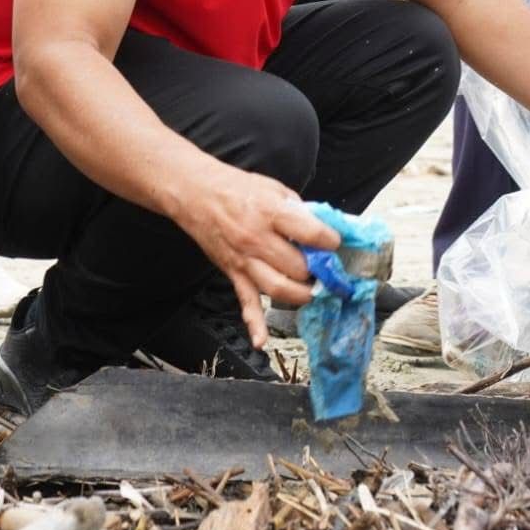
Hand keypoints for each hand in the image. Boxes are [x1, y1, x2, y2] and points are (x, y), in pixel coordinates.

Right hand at [167, 164, 340, 346]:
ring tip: (313, 291)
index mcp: (271, 213)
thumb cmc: (237, 188)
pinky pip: (245, 302)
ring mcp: (244, 259)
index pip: (311, 234)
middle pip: (298, 267)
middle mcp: (257, 239)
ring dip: (301, 295)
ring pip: (278, 289)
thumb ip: (299, 210)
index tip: (335, 243)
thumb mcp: (274, 189)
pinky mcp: (233, 272)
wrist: (195, 193)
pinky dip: (254, 324)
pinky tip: (262, 341)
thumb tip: (325, 228)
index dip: (330, 241)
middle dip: (318, 271)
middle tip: (326, 270)